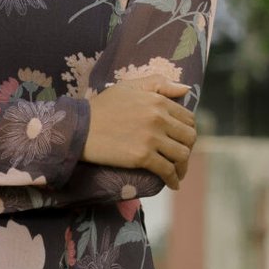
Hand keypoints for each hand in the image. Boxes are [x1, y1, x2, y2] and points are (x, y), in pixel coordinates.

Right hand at [80, 75, 198, 188]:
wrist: (79, 127)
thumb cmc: (102, 106)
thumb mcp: (129, 86)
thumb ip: (158, 83)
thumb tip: (186, 88)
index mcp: (158, 101)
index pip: (188, 118)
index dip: (188, 131)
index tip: (181, 140)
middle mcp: (159, 118)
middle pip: (189, 137)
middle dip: (188, 149)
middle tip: (180, 158)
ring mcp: (152, 138)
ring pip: (182, 155)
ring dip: (182, 167)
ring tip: (177, 173)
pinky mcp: (142, 157)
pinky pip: (167, 170)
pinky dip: (173, 180)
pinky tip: (172, 184)